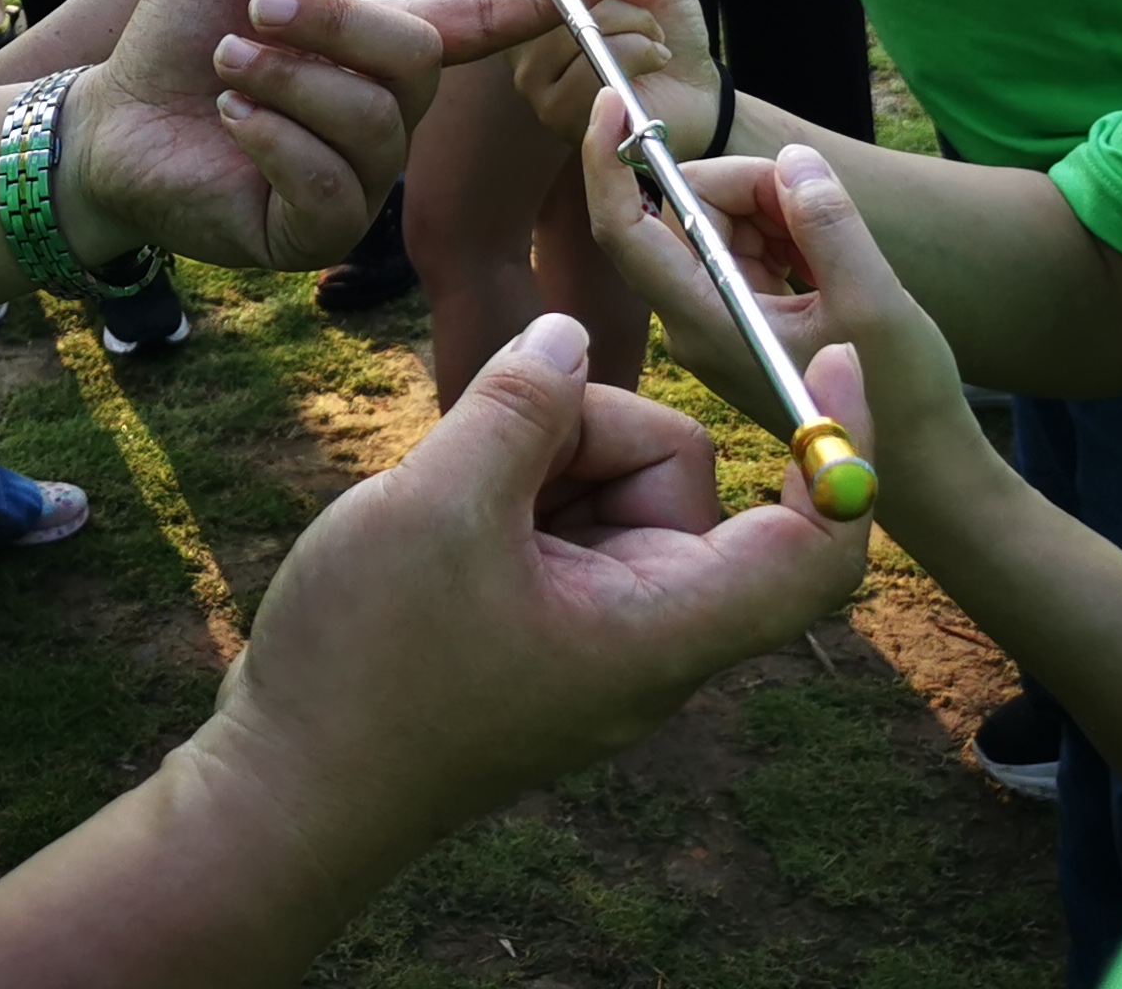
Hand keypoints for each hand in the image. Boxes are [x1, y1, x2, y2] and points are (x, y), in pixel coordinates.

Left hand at [63, 0, 617, 270]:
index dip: (541, 0)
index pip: (479, 21)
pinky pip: (331, 184)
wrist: (111, 116)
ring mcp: (361, 175)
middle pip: (416, 59)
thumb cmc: (180, 31)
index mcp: (384, 42)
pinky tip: (232, 117)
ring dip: (290, 79)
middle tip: (258, 11)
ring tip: (227, 65)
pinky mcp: (320, 231)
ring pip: (373, 120)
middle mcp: (388, 111)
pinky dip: (273, 136)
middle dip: (336, 26)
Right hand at [199, 312, 876, 856]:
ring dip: (532, 457)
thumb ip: (518, 406)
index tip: (837, 356)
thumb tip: (568, 336)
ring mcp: (591, 626)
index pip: (810, 551)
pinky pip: (557, 516)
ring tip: (444, 502)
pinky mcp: (543, 618)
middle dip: (587, 428)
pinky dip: (506, 489)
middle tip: (486, 454)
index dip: (836, 449)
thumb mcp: (440, 507)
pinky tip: (436, 520)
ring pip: (606, 482)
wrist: (284, 784)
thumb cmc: (367, 667)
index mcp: (657, 629)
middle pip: (677, 476)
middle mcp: (644, 630)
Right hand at [440, 0, 715, 148]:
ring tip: (654, 36)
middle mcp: (520, 33)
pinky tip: (653, 60)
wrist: (695, 92)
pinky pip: (596, 60)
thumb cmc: (666, 30)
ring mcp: (533, 75)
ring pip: (575, 23)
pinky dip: (640, 51)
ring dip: (635, 21)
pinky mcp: (556, 110)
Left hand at [583, 124, 988, 541]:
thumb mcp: (874, 304)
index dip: (610, 161)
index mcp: (706, 322)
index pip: (626, 230)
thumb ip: (829, 226)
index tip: (617, 103)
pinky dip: (787, 237)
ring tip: (838, 256)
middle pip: (688, 212)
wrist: (920, 469)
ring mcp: (719, 317)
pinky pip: (747, 247)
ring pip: (722, 223)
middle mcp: (697, 319)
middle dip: (751, 189)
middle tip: (822, 208)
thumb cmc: (900, 399)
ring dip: (778, 214)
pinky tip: (831, 269)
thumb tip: (792, 157)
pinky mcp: (745, 315)